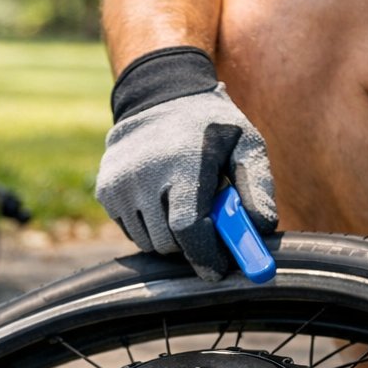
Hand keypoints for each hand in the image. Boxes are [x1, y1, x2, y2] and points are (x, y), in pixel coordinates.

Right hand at [96, 48, 276, 280]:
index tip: (218, 271)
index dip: (205, 256)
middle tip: (209, 231)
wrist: (160, 95)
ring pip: (149, 242)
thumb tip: (260, 229)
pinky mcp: (106, 191)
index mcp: (183, 162)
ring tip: (185, 205)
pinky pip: (133, 231)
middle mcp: (144, 174)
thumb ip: (258, 186)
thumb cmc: (212, 125)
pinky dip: (151, 227)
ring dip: (171, 237)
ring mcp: (120, 184)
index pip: (188, 228)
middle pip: (169, 242)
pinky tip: (163, 199)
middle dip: (193, 246)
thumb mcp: (246, 144)